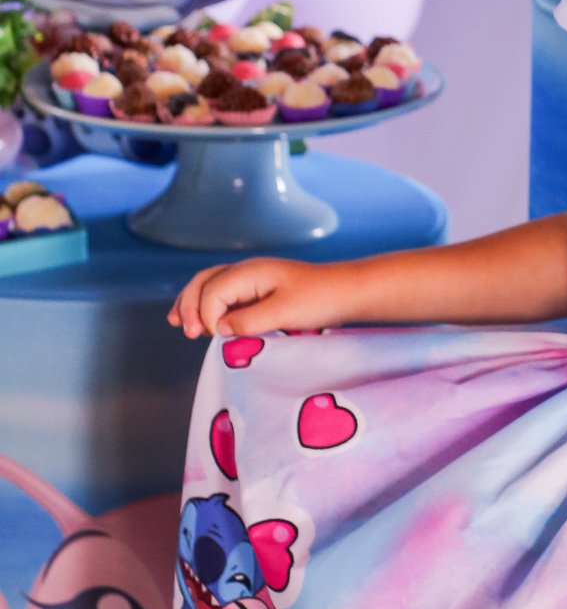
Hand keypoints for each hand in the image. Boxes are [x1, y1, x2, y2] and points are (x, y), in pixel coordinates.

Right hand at [168, 257, 347, 338]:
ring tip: (177, 322)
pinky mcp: (258, 290)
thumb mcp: (283, 313)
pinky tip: (202, 320)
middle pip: (203, 283)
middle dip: (189, 306)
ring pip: (209, 286)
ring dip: (191, 303)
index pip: (212, 292)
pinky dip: (208, 305)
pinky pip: (224, 294)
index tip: (214, 337)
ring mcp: (251, 279)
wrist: (347, 291)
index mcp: (250, 271)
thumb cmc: (319, 300)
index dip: (206, 316)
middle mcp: (246, 270)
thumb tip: (219, 327)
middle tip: (186, 332)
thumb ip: (247, 321)